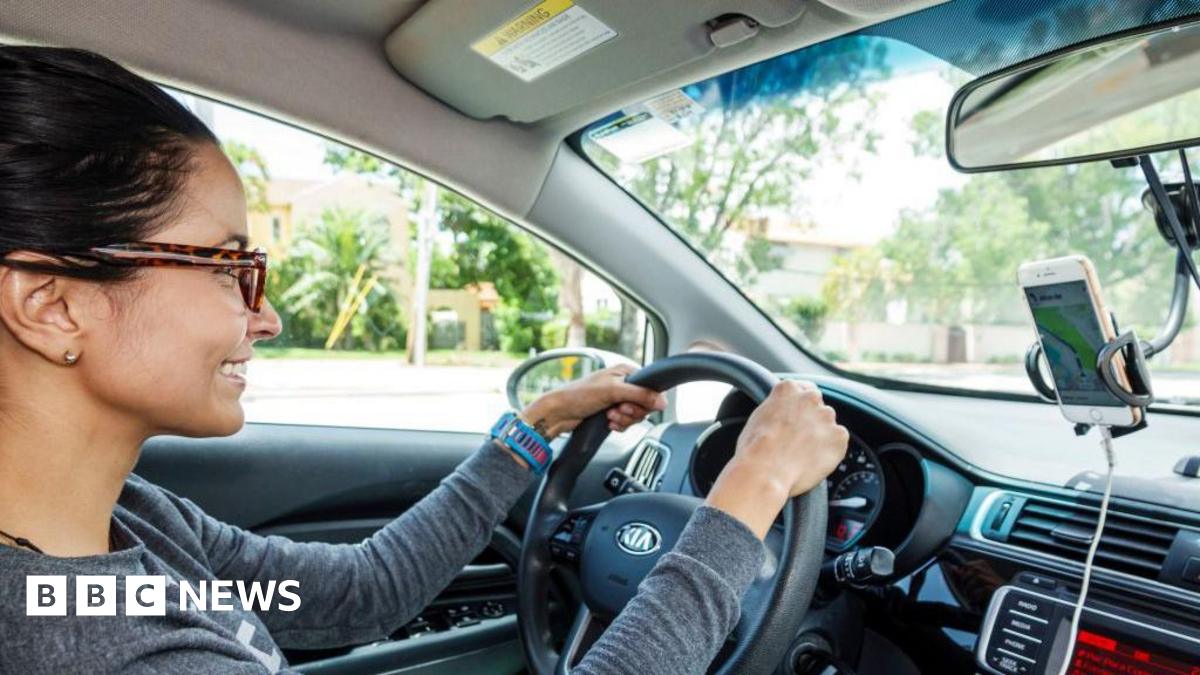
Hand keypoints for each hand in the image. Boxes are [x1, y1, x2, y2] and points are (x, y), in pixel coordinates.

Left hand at [521, 364, 666, 439]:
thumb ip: (639, 394)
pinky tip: (608, 422)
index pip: (650, 387)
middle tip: (618, 409)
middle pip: (644, 404)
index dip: (646, 400)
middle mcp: (623, 384)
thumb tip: (662, 401)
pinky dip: (619, 425)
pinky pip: (626, 423)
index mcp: (625, 372)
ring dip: (623, 419)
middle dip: (631, 412)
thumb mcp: (613, 391)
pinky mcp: (612, 412)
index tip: (634, 404)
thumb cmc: (579, 395)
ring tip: (609, 415)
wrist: (560, 413)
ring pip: (635, 416)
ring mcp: (617, 399)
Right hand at [705, 380, 848, 538]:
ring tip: (803, 456)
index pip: (802, 388)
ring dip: (821, 436)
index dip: (799, 406)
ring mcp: (826, 416)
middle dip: (811, 420)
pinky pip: (838, 443)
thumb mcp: (757, 418)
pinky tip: (813, 461)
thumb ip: (775, 409)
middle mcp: (810, 397)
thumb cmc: (754, 449)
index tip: (796, 417)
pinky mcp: (839, 436)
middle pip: (817, 406)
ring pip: (828, 425)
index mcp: (788, 389)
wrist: (765, 471)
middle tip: (798, 440)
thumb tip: (779, 417)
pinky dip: (830, 452)